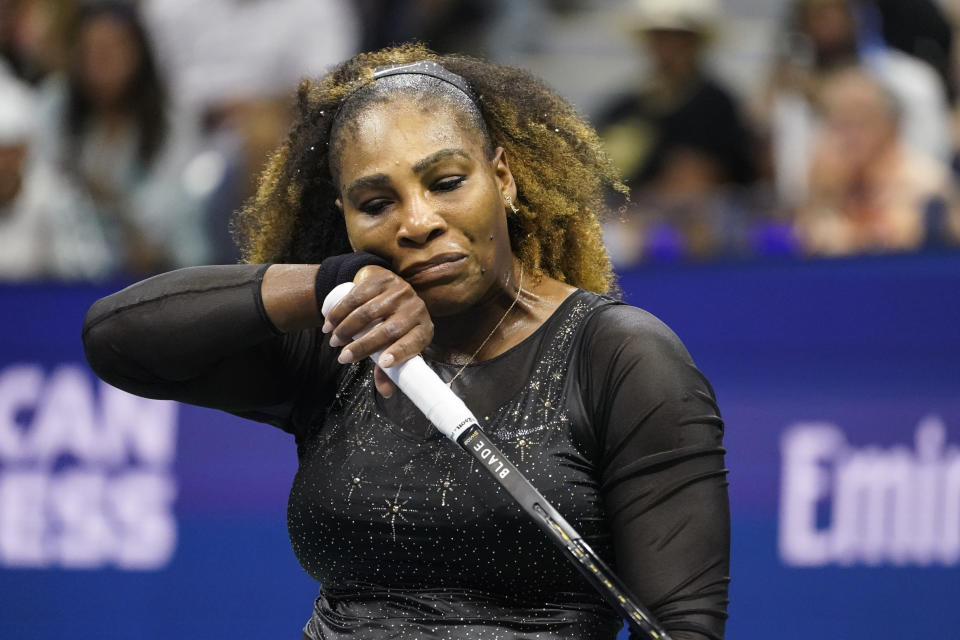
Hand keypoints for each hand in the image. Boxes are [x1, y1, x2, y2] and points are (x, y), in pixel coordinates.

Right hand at [321, 266, 432, 396]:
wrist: (387, 289)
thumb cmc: (393, 325)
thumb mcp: (395, 345)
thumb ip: (390, 369)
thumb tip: (386, 392)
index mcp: (423, 329)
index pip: (414, 342)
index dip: (399, 352)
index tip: (382, 363)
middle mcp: (416, 308)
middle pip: (388, 330)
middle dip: (363, 346)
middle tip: (342, 358)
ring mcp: (400, 291)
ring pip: (369, 312)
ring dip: (346, 328)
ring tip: (333, 341)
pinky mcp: (381, 278)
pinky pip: (357, 296)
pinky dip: (339, 311)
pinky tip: (329, 322)